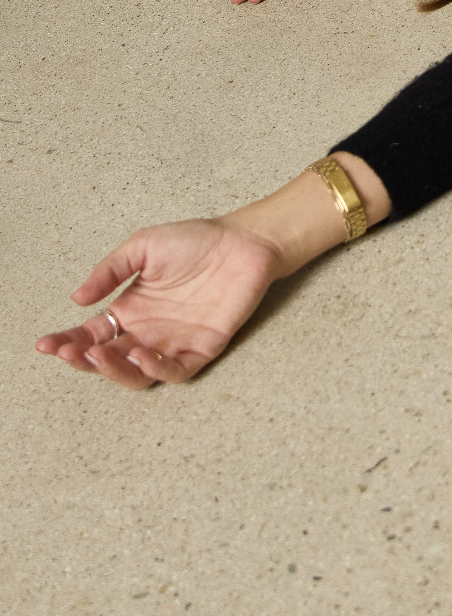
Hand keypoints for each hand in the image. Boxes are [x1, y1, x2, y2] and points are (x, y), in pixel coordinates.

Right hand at [35, 218, 280, 390]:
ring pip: (137, 374)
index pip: (91, 334)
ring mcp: (173, 342)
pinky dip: (156, 368)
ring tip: (100, 355)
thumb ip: (110, 271)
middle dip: (84, 360)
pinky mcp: (202, 348)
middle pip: (108, 359)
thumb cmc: (195, 241)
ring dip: (115, 370)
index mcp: (131, 310)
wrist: (242, 241)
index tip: (45, 344)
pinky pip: (175, 371)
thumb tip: (76, 298)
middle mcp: (148, 331)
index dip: (67, 342)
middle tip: (70, 352)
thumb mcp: (143, 247)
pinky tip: (142, 353)